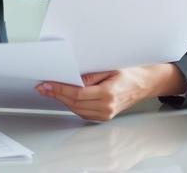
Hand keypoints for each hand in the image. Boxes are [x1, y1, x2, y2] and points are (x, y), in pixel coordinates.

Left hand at [36, 64, 183, 120]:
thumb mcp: (109, 68)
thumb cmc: (129, 73)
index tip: (47, 84)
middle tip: (43, 87)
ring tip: (50, 90)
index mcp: (108, 94)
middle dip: (56, 94)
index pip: (77, 94)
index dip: (59, 89)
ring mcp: (105, 114)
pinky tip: (65, 97)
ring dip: (62, 100)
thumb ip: (90, 75)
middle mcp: (106, 107)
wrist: (144, 84)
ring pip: (76, 110)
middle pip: (74, 103)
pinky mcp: (104, 117)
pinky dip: (72, 105)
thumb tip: (71, 78)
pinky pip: (82, 112)